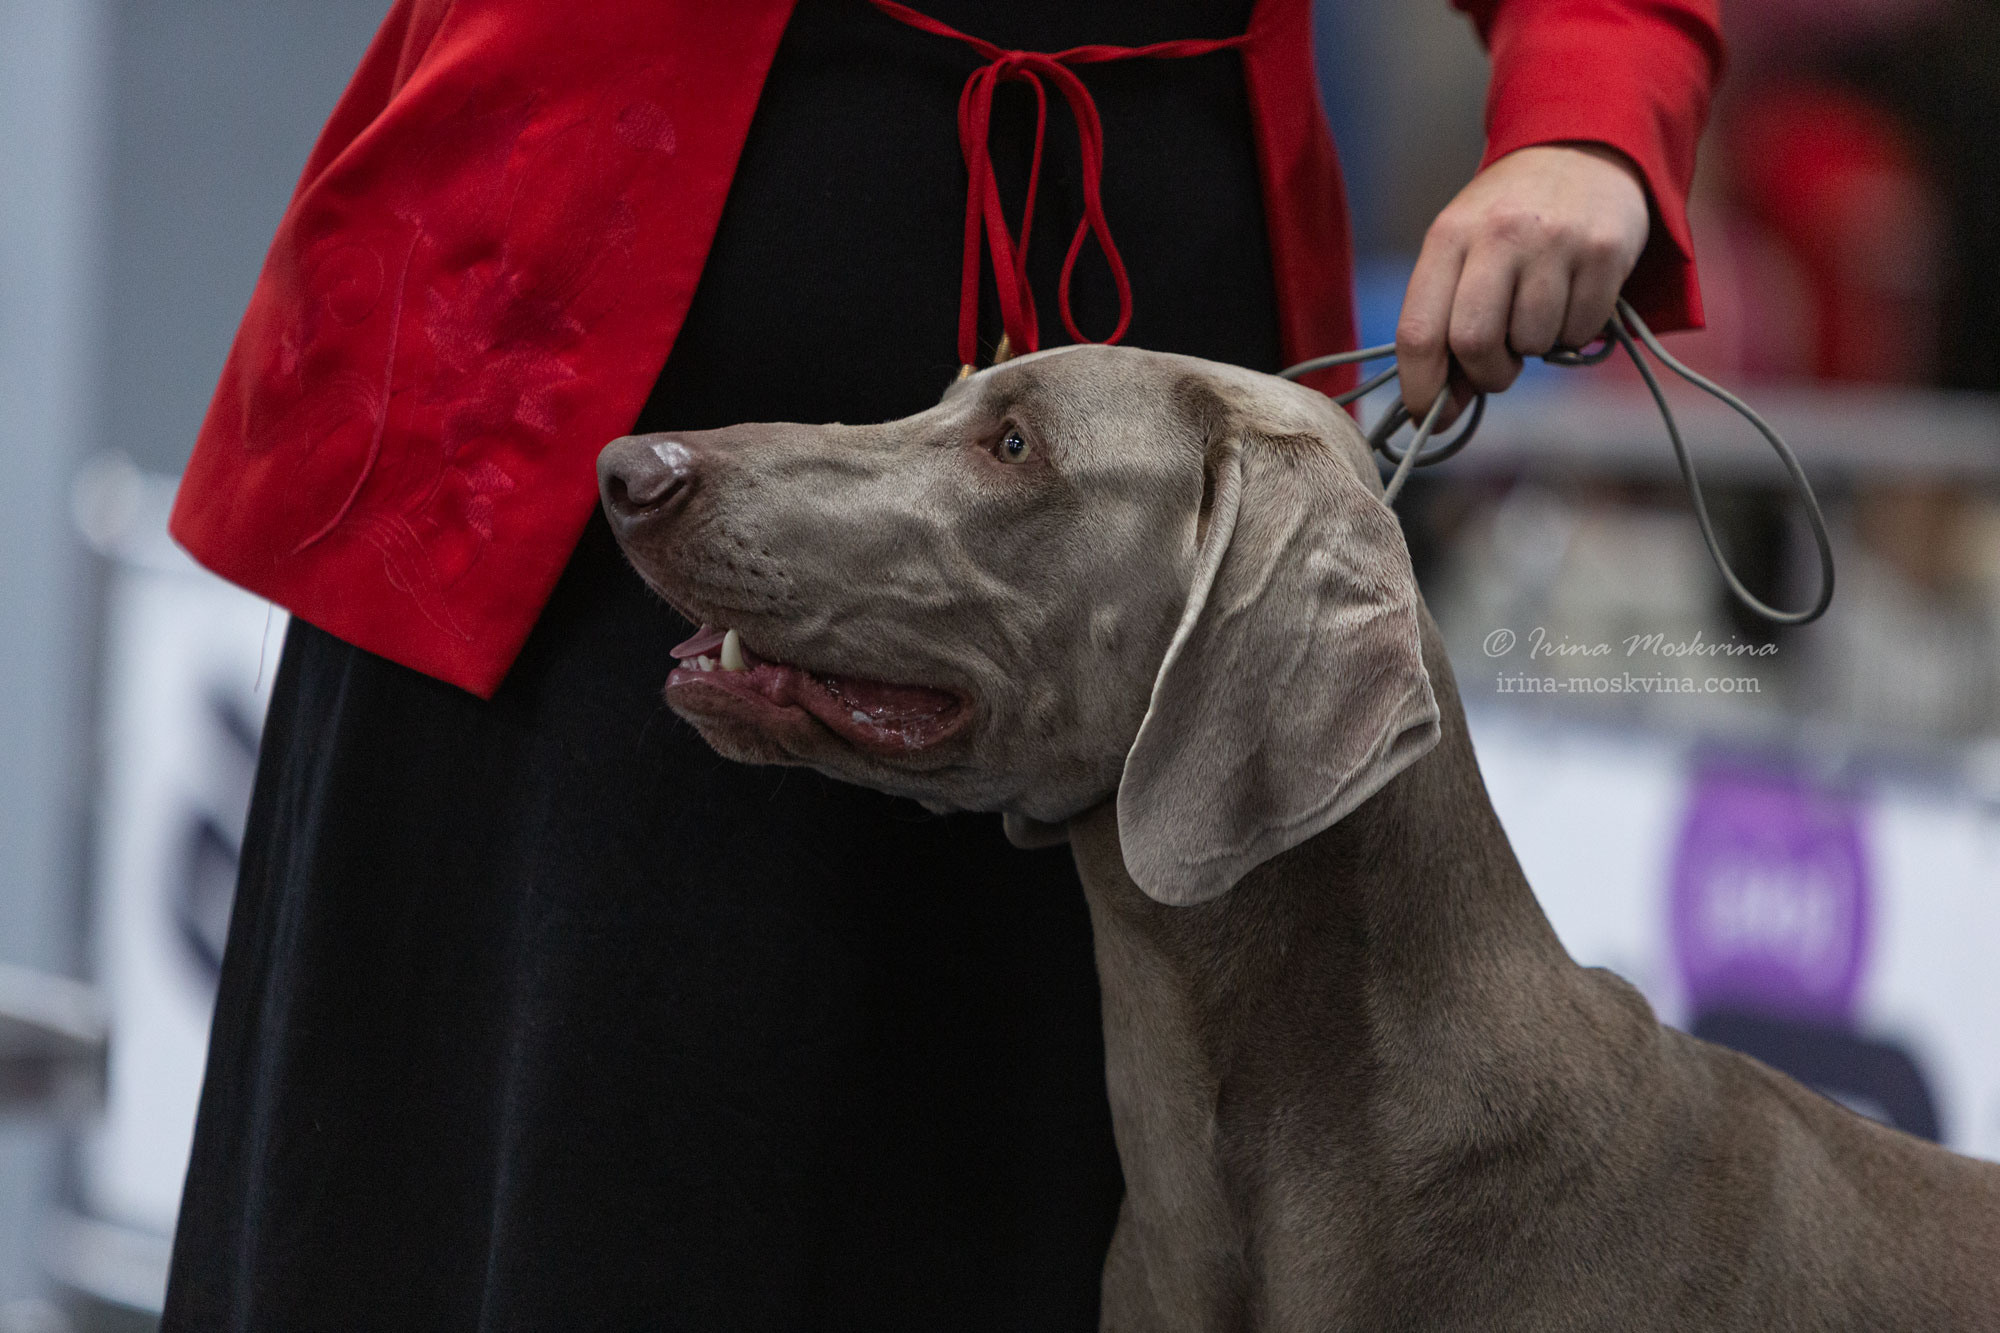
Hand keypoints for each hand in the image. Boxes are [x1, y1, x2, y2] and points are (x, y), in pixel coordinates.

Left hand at [1395, 143, 1649, 421]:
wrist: (1581, 148)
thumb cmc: (1508, 219)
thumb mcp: (1462, 251)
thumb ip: (1444, 320)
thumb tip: (1439, 407)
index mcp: (1448, 237)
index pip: (1418, 332)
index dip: (1420, 387)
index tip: (1426, 413)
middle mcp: (1498, 234)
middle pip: (1474, 344)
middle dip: (1485, 374)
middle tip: (1499, 365)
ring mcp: (1555, 241)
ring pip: (1532, 343)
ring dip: (1533, 349)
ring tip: (1536, 313)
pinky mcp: (1605, 251)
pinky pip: (1580, 331)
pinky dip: (1572, 334)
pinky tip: (1570, 297)